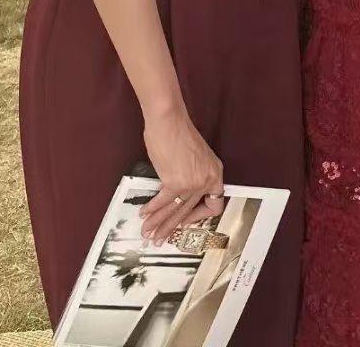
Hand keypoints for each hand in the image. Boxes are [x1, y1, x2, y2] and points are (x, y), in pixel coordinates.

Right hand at [139, 109, 224, 243]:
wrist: (169, 122)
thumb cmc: (179, 134)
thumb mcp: (196, 157)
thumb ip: (193, 174)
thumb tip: (180, 191)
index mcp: (215, 173)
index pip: (214, 205)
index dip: (199, 216)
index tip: (185, 221)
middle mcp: (206, 181)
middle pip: (190, 211)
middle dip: (171, 227)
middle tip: (159, 238)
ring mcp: (192, 183)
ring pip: (175, 210)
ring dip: (159, 223)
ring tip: (147, 233)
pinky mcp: (175, 182)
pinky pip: (163, 202)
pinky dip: (152, 209)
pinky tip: (144, 214)